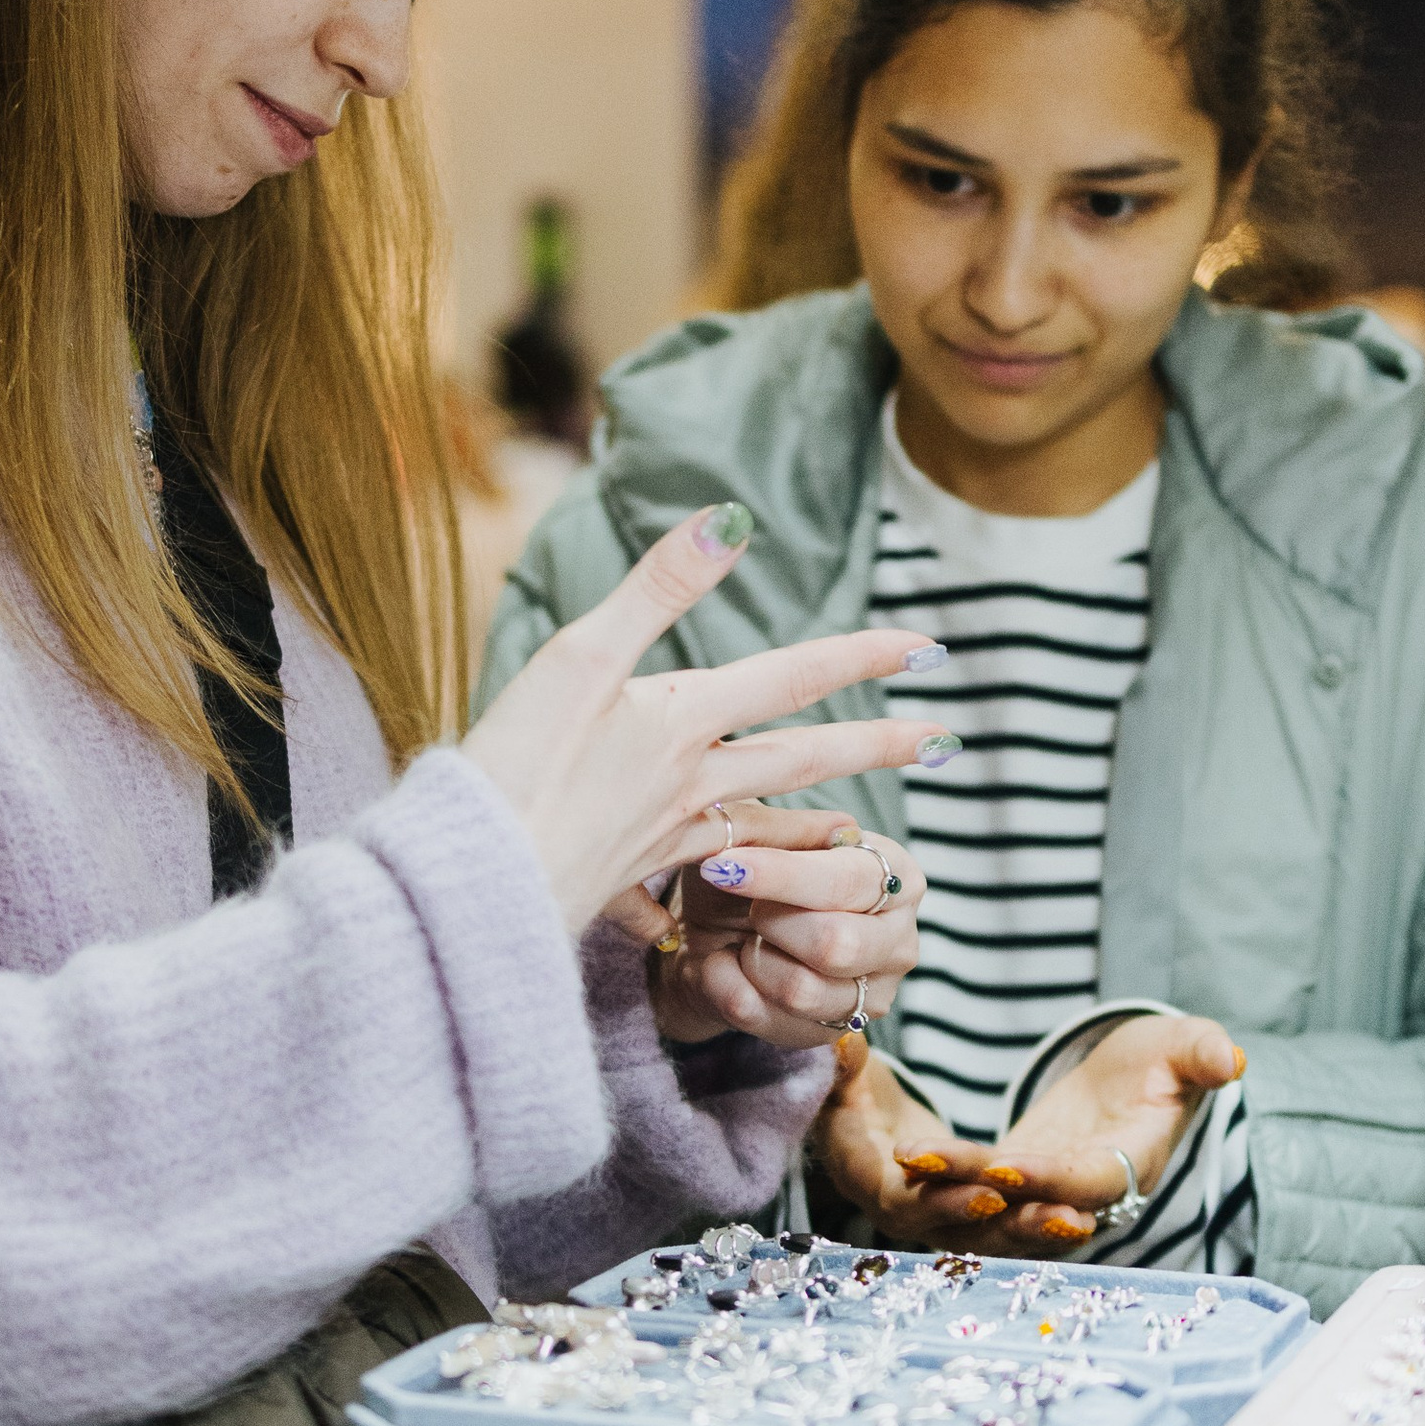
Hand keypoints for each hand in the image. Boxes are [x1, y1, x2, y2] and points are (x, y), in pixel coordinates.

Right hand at [463, 510, 955, 935]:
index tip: (926, 648)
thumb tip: (733, 519)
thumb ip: (657, 587)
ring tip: (861, 836)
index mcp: (683, 722)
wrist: (482, 885)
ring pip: (761, 829)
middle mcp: (689, 783)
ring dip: (816, 828)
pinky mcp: (625, 878)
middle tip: (943, 744)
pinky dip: (706, 891)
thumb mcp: (581, 654)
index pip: (792, 678)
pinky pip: (689, 884)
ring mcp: (663, 838)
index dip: (860, 655)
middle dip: (876, 748)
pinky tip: (702, 907)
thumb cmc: (519, 765)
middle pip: (801, 760)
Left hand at [644, 807, 925, 1053]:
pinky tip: (731, 966)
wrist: (711, 935)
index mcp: (893, 873)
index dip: (781, 876)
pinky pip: (770, 1021)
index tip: (724, 867)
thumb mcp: (750, 838)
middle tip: (749, 907)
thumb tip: (837, 828)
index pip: (845, 882)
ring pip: (801, 990)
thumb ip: (783, 830)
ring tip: (746, 939)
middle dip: (771, 924)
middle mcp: (899, 937)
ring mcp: (874, 993)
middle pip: (836, 945)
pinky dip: (730, 989)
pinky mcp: (835, 1032)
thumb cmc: (743, 875)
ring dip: (752, 960)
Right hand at [803, 1037, 1081, 1248]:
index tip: (989, 1192)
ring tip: (1076, 1224)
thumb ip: (844, 1064)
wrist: (860, 1123)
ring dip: (1030, 1233)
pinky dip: (1036, 1228)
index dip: (942, 1200)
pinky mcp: (963, 1217)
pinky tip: (1079, 1223)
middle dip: (1004, 1225)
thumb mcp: (845, 1073)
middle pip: (953, 1228)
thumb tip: (841, 1037)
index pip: (902, 1199)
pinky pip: (1000, 1228)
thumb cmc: (851, 1089)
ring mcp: (935, 1220)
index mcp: (863, 1176)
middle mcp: (899, 1210)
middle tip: (1054, 1216)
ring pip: (984, 1236)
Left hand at [901, 1011, 1244, 1251]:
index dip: (1048, 1178)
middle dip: (975, 1190)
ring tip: (906, 1155)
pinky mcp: (1015, 1177)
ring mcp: (1046, 1189)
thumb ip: (1201, 1056)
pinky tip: (904, 1151)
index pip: (1088, 1183)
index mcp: (1131, 1165)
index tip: (1004, 1165)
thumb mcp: (1184, 1048)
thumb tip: (1232, 1060)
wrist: (1136, 1080)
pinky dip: (942, 1171)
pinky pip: (975, 1183)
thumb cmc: (1164, 1061)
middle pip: (1027, 1204)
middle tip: (924, 1164)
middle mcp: (1085, 1192)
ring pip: (992, 1201)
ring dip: (947, 1184)